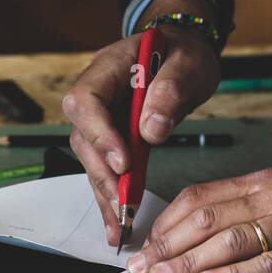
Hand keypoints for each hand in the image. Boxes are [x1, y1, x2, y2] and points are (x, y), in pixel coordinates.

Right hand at [61, 0, 220, 245]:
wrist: (183, 50)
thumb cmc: (183, 53)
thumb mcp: (189, 63)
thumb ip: (171, 91)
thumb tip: (151, 131)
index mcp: (107, 67)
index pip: (86, 100)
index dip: (99, 133)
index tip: (122, 161)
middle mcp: (95, 94)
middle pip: (83, 136)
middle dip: (102, 172)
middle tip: (122, 201)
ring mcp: (100, 117)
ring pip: (91, 158)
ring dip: (105, 190)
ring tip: (119, 222)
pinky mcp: (111, 137)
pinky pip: (106, 166)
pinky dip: (112, 193)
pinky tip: (119, 219)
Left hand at [125, 143, 271, 272]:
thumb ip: (253, 199)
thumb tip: (209, 223)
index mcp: (264, 181)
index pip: (199, 198)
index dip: (166, 222)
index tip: (146, 242)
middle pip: (203, 219)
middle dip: (165, 245)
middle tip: (140, 267)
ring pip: (227, 240)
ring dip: (187, 262)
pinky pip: (268, 264)